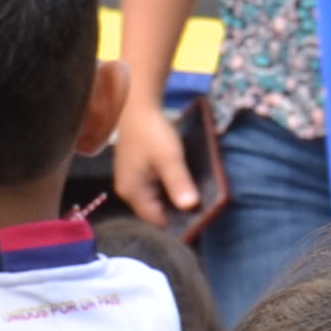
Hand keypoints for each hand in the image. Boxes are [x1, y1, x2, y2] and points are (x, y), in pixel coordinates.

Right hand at [109, 93, 215, 230]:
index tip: (199, 221)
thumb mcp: (169, 157)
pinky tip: (184, 185)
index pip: (156, 220)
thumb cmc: (151, 132)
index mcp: (133, 192)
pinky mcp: (137, 173)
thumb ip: (178, 182)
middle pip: (156, 212)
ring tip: (195, 198)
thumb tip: (190, 206)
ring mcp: (131, 182)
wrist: (137, 107)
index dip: (177, 223)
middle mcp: (129, 191)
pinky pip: (155, 189)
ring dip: (174, 200)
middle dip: (177, 212)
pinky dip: (169, 189)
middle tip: (201, 210)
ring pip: (156, 200)